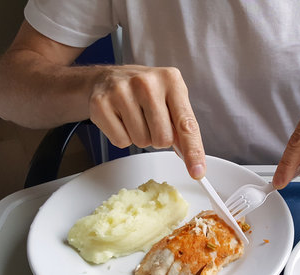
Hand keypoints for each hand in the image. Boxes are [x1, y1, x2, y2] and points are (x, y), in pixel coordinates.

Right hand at [89, 65, 205, 178]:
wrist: (108, 78)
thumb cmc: (145, 92)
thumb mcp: (170, 99)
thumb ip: (183, 127)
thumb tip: (192, 158)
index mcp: (171, 80)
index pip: (186, 124)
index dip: (193, 151)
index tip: (197, 171)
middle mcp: (147, 82)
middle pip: (163, 138)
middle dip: (159, 138)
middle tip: (150, 121)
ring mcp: (122, 91)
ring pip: (141, 142)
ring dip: (140, 137)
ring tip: (134, 118)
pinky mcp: (101, 104)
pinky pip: (121, 142)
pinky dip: (122, 137)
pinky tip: (120, 119)